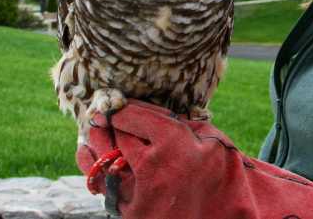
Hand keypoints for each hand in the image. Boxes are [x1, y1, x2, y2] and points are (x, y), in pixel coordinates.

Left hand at [76, 99, 312, 218]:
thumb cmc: (223, 176)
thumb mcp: (210, 140)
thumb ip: (180, 123)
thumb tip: (143, 109)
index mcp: (175, 143)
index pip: (132, 116)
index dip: (122, 108)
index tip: (118, 105)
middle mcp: (154, 167)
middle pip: (115, 135)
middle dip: (105, 123)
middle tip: (97, 115)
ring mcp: (141, 193)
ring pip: (103, 160)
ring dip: (94, 143)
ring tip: (92, 133)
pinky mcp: (132, 214)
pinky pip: (102, 185)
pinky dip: (92, 167)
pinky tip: (89, 154)